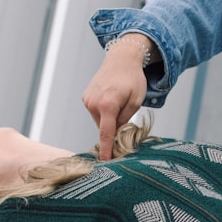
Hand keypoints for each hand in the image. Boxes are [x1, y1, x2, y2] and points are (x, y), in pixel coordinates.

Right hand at [81, 36, 150, 159]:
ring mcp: (87, 100)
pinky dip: (103, 111)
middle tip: (125, 109)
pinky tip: (110, 98)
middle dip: (115, 126)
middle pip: (105, 127)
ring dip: (109, 117)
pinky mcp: (85, 97)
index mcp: (108, 104)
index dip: (106, 150)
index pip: (106, 133)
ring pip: (100, 120)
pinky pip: (95, 112)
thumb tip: (116, 135)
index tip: (104, 162)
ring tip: (118, 100)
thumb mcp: (136, 101)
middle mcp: (93, 103)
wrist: (121, 58)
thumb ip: (125, 120)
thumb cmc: (133, 79)